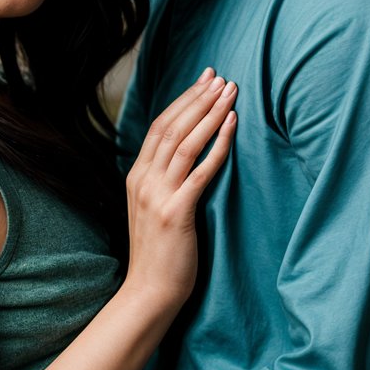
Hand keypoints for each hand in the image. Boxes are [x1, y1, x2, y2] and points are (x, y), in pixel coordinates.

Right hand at [125, 67, 236, 312]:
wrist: (149, 292)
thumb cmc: (160, 254)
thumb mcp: (153, 210)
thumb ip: (162, 182)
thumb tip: (183, 158)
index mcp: (137, 177)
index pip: (160, 126)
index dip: (184, 100)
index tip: (205, 80)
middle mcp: (143, 181)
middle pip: (171, 127)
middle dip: (198, 98)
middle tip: (221, 77)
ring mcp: (157, 196)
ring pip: (184, 142)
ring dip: (209, 113)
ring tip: (230, 92)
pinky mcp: (176, 213)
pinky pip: (200, 171)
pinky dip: (218, 145)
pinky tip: (232, 125)